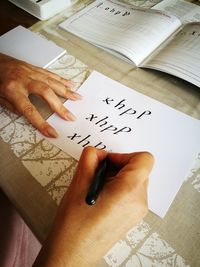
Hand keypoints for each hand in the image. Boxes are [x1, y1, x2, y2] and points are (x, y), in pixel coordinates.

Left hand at [0, 53, 81, 136]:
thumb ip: (14, 107)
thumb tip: (29, 115)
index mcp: (12, 89)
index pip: (29, 110)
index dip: (42, 123)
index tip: (52, 133)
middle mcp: (24, 80)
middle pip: (46, 93)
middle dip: (60, 106)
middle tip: (70, 117)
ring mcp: (30, 72)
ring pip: (51, 82)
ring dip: (66, 91)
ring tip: (78, 98)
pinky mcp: (34, 68)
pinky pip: (50, 74)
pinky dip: (62, 80)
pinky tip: (71, 84)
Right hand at [34, 147, 153, 266]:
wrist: (73, 253)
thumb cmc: (74, 224)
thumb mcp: (79, 183)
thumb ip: (90, 159)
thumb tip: (97, 152)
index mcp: (130, 191)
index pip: (144, 159)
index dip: (124, 155)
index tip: (107, 162)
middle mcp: (140, 201)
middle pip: (138, 169)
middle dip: (118, 165)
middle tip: (97, 173)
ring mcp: (138, 211)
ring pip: (134, 180)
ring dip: (117, 177)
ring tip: (97, 187)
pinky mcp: (133, 217)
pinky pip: (131, 193)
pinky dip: (118, 188)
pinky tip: (101, 196)